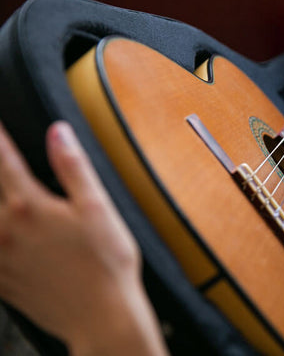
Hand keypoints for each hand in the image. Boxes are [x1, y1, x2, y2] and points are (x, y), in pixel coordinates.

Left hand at [0, 121, 167, 355]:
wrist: (101, 317)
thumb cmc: (106, 265)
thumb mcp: (98, 208)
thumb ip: (73, 167)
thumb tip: (58, 133)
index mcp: (30, 208)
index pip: (4, 160)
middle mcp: (5, 230)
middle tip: (0, 163)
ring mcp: (0, 257)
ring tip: (2, 198)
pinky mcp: (3, 281)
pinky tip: (2, 237)